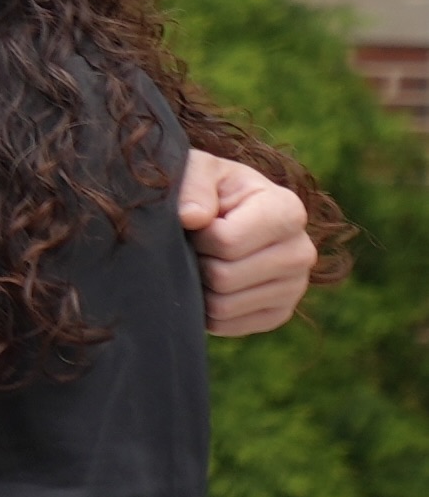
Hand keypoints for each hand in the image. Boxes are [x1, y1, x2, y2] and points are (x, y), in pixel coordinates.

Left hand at [177, 150, 314, 341]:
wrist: (216, 216)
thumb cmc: (207, 189)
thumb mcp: (197, 171)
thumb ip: (193, 186)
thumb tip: (192, 218)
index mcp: (288, 210)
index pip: (227, 242)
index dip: (199, 237)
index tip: (198, 224)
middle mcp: (303, 251)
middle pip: (224, 277)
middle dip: (197, 263)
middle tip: (199, 246)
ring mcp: (296, 286)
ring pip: (223, 306)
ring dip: (199, 287)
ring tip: (206, 261)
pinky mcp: (279, 313)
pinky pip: (227, 325)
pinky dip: (206, 310)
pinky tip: (211, 285)